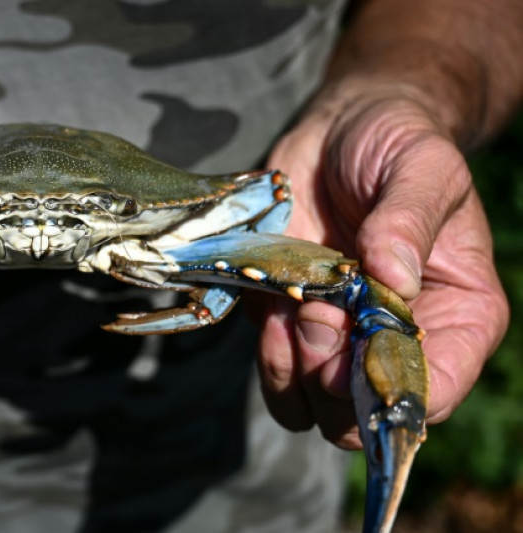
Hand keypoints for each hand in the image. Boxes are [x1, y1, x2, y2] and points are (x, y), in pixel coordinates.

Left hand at [261, 89, 509, 447]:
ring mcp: (340, 338)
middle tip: (319, 319)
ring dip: (294, 373)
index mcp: (458, 315)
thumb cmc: (397, 143)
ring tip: (295, 312)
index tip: (358, 352)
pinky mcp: (289, 324)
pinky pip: (275, 372)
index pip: (435, 390)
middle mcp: (398, 340)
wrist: (339, 129)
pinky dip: (267, 353)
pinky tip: (271, 308)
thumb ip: (410, 218)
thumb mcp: (422, 165)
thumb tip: (392, 276)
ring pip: (313, 409)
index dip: (391, 389)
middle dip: (334, 382)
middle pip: (364, 414)